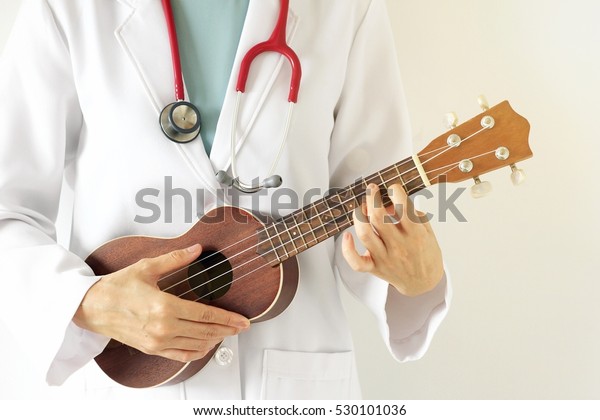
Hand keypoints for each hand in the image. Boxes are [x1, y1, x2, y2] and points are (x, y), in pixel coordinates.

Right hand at [74, 244, 249, 362]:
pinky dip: (197, 352)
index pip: (205, 315)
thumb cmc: (116, 287)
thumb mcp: (147, 267)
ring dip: (215, 339)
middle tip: (242, 327)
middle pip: (204, 331)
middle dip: (227, 329)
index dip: (227, 318)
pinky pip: (180, 355)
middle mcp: (163, 327)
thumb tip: (197, 248)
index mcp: (164, 307)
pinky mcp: (151, 348)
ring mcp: (157, 341)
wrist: (90, 307)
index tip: (242, 320)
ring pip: (195, 344)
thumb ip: (175, 258)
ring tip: (228, 333)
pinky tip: (206, 345)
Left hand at [342, 184, 443, 296]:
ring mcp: (385, 258)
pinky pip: (356, 262)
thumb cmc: (425, 254)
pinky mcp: (375, 268)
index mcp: (415, 234)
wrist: (424, 283)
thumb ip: (414, 215)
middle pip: (378, 217)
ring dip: (359, 216)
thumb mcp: (428, 231)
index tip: (393, 187)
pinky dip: (348, 249)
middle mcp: (399, 246)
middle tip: (372, 189)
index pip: (403, 207)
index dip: (396, 191)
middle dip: (372, 198)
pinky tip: (346, 236)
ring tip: (361, 207)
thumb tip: (393, 202)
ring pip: (365, 234)